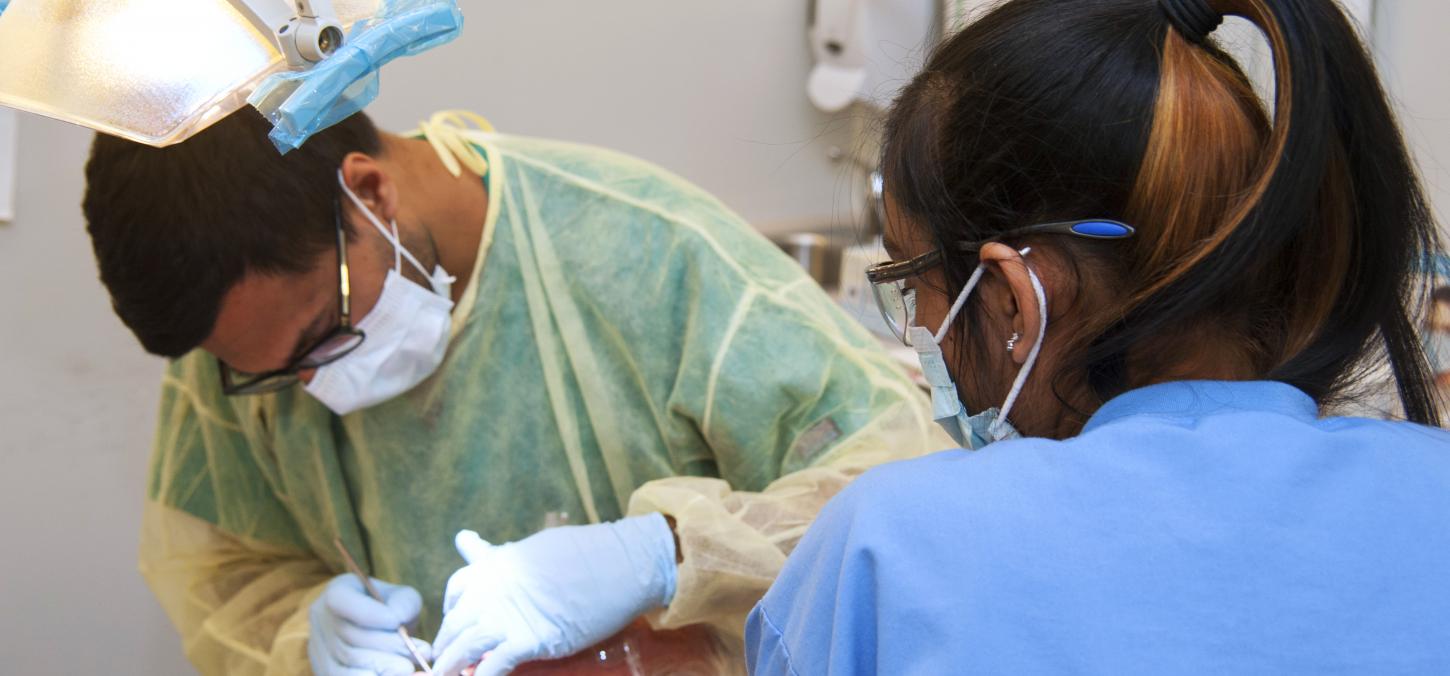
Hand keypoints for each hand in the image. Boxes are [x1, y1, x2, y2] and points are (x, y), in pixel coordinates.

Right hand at [309, 574, 432, 675]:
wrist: (377, 631)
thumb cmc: (391, 610)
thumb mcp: (402, 597)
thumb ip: (404, 603)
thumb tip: (397, 620)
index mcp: (338, 592)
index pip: (341, 600)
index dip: (368, 613)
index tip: (396, 622)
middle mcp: (321, 619)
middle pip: (350, 637)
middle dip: (386, 648)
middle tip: (416, 656)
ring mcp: (319, 648)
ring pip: (345, 664)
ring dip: (381, 669)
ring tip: (408, 669)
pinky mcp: (324, 671)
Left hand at [432, 514, 677, 675]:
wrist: (619, 564)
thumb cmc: (583, 553)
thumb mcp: (532, 548)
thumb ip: (497, 554)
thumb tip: (465, 540)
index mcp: (494, 565)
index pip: (456, 591)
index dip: (449, 613)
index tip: (451, 627)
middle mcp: (492, 589)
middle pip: (454, 624)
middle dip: (444, 648)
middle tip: (442, 665)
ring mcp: (508, 616)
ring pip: (465, 648)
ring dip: (451, 667)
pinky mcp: (530, 640)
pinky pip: (494, 667)